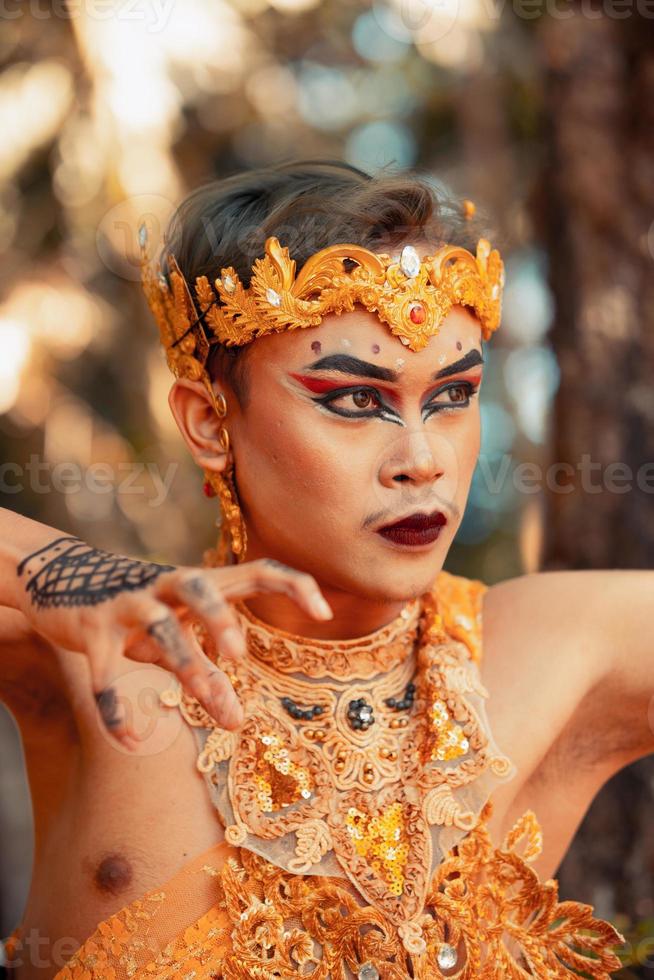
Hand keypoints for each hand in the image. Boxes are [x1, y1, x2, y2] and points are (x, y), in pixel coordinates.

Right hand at [15, 535, 332, 748]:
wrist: (57, 578)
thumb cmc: (137, 611)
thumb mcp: (174, 639)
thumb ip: (207, 675)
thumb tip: (238, 723)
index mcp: (196, 584)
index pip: (255, 571)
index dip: (292, 584)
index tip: (324, 612)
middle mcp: (164, 586)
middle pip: (198, 586)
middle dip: (217, 617)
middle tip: (237, 656)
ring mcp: (125, 603)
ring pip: (156, 624)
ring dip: (183, 661)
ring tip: (207, 701)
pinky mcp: (90, 628)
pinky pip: (104, 668)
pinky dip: (116, 705)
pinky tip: (132, 740)